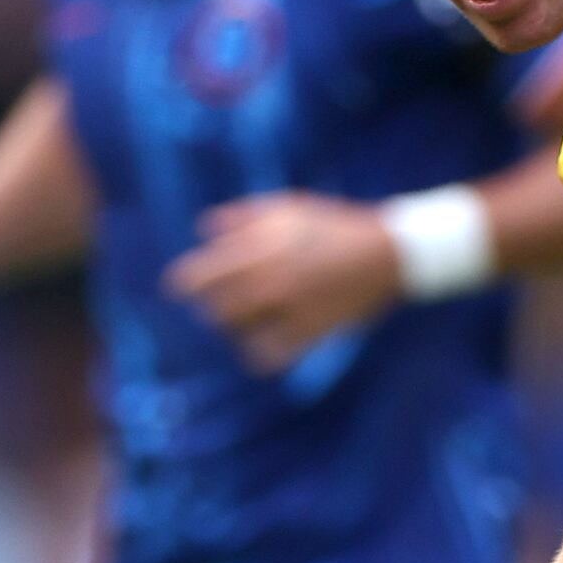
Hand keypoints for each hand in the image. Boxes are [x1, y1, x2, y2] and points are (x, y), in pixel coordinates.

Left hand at [166, 193, 401, 373]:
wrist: (385, 253)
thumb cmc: (332, 224)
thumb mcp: (287, 207)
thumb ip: (242, 217)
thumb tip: (204, 230)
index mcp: (258, 247)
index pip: (199, 277)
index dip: (182, 284)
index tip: (177, 289)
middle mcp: (268, 280)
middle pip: (215, 310)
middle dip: (212, 307)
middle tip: (220, 304)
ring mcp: (289, 309)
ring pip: (239, 333)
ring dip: (235, 328)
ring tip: (245, 320)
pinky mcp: (309, 332)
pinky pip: (268, 355)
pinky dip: (259, 353)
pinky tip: (263, 345)